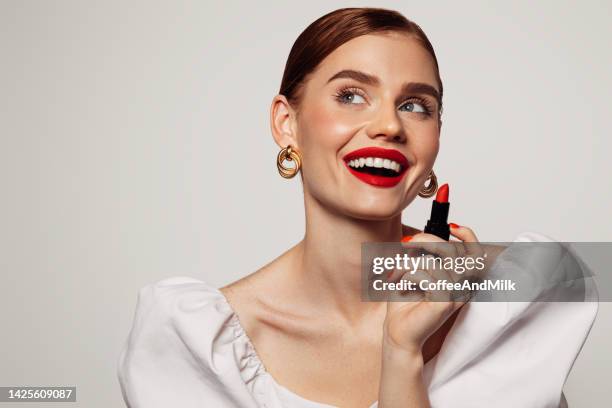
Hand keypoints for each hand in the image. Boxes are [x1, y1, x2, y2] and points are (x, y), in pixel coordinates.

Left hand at [383, 224, 482, 354]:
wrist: (397, 332)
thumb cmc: (404, 304)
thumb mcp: (411, 272)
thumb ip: (420, 254)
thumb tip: (418, 236)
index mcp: (458, 279)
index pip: (475, 252)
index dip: (469, 235)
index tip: (451, 227)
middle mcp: (462, 287)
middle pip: (453, 250)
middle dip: (426, 241)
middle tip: (406, 244)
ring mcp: (456, 294)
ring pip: (436, 262)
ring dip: (409, 263)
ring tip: (397, 274)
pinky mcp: (445, 301)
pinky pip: (428, 275)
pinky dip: (409, 275)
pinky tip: (401, 285)